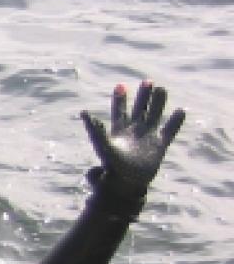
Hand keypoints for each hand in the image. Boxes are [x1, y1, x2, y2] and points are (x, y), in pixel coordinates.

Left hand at [80, 81, 184, 201]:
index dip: (120, 98)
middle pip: (140, 109)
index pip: (120, 110)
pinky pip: (169, 130)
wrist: (127, 183)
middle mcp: (134, 131)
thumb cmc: (112, 166)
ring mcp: (148, 137)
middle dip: (143, 96)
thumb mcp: (102, 144)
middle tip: (148, 81)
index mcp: (120, 130)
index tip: (120, 85)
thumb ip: (95, 129)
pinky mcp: (160, 145)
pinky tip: (181, 111)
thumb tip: (83, 113)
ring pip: (154, 116)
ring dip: (158, 103)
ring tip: (162, 89)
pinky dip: (175, 121)